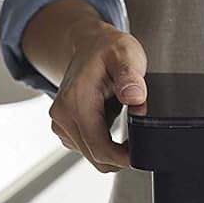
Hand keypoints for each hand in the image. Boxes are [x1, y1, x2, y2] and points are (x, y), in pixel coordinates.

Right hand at [48, 25, 148, 172]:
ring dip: (112, 149)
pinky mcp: (65, 128)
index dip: (124, 157)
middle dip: (120, 155)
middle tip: (139, 136)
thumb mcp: (126, 55)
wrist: (89, 44)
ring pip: (92, 156)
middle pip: (96, 157)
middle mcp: (62, 116)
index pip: (100, 149)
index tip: (142, 151)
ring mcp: (61, 124)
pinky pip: (88, 148)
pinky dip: (104, 143)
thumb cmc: (108, 50)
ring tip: (124, 121)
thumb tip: (135, 97)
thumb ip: (130, 77)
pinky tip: (111, 121)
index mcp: (75, 102)